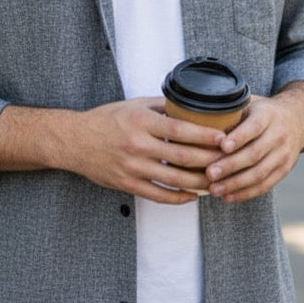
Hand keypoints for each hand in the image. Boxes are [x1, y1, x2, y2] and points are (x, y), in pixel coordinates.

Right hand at [64, 97, 227, 203]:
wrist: (74, 141)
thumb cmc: (105, 120)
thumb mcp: (133, 105)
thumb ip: (161, 106)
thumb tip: (189, 105)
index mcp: (141, 122)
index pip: (180, 129)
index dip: (205, 135)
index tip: (224, 138)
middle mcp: (138, 145)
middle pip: (182, 156)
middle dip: (209, 160)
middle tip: (229, 161)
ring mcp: (133, 167)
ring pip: (175, 179)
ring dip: (200, 182)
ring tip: (217, 180)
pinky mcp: (127, 184)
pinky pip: (159, 195)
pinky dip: (179, 197)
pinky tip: (192, 195)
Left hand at [204, 81, 303, 202]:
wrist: (296, 119)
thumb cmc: (261, 112)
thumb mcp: (249, 103)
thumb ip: (230, 111)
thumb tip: (198, 122)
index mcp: (267, 115)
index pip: (254, 127)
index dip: (238, 137)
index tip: (221, 146)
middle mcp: (279, 135)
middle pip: (255, 154)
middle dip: (231, 166)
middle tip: (210, 174)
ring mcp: (283, 154)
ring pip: (259, 173)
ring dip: (235, 184)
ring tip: (214, 189)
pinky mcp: (284, 170)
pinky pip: (265, 185)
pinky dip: (245, 193)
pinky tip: (228, 197)